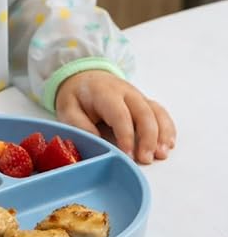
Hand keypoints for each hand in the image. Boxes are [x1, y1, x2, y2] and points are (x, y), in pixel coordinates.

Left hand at [55, 70, 175, 163]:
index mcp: (105, 92)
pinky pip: (161, 113)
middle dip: (148, 138)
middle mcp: (126, 92)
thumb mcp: (68, 108)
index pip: (120, 114)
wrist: (84, 77)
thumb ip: (80, 125)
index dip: (126, 135)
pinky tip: (168, 144)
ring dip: (162, 134)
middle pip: (144, 113)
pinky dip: (167, 128)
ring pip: (156, 112)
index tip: (127, 155)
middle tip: (145, 159)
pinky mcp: (144, 102)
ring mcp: (138, 96)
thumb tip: (98, 143)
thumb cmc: (77, 96)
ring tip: (161, 155)